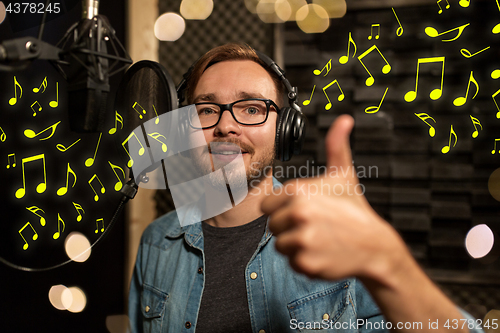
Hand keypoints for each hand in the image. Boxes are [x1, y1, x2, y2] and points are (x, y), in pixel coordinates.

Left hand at [261, 115, 408, 282]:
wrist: (375, 246)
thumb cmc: (354, 209)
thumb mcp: (343, 174)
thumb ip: (336, 146)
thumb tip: (344, 119)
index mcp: (298, 190)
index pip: (266, 206)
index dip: (283, 209)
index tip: (304, 211)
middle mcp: (298, 213)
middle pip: (272, 226)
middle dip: (289, 228)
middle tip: (316, 226)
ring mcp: (302, 239)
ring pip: (280, 245)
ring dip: (296, 246)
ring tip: (320, 239)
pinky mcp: (305, 262)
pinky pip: (291, 262)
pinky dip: (305, 262)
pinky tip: (323, 253)